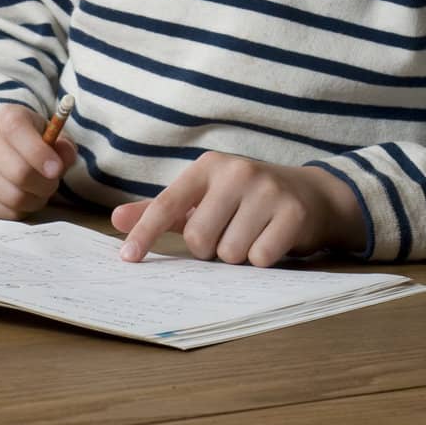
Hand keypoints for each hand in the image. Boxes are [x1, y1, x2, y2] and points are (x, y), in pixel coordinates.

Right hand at [0, 103, 75, 218]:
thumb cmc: (28, 143)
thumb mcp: (49, 135)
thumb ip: (63, 146)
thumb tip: (63, 159)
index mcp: (5, 118)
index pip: (18, 132)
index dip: (40, 153)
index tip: (57, 170)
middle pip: (19, 172)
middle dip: (45, 184)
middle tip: (52, 183)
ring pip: (13, 198)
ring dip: (35, 200)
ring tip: (37, 191)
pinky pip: (3, 215)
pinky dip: (20, 211)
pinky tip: (20, 198)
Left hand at [110, 153, 363, 266]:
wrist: (310, 194)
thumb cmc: (244, 199)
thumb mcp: (203, 197)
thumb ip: (161, 210)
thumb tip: (115, 220)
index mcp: (208, 166)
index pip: (167, 204)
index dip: (145, 233)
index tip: (127, 258)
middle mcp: (236, 172)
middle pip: (199, 239)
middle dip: (210, 248)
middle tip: (228, 231)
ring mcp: (267, 190)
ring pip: (229, 253)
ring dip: (238, 255)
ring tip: (251, 233)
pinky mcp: (292, 213)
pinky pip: (260, 258)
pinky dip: (262, 259)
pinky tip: (271, 238)